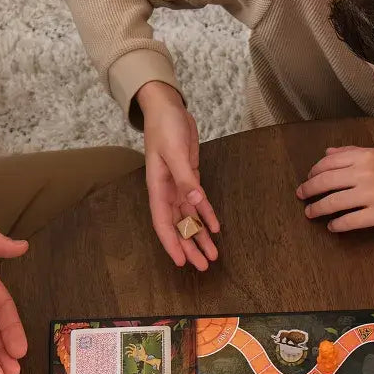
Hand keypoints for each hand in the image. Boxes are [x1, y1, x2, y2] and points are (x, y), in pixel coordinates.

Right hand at [137, 81, 219, 268]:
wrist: (167, 108)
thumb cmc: (164, 127)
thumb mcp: (174, 151)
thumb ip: (185, 178)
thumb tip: (195, 201)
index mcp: (157, 188)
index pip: (163, 223)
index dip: (172, 244)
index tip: (180, 262)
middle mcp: (166, 193)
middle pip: (177, 227)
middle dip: (189, 247)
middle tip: (203, 266)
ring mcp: (178, 187)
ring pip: (189, 219)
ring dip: (200, 237)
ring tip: (212, 255)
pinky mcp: (189, 179)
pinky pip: (199, 204)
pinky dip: (207, 216)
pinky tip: (216, 229)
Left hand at [297, 147, 373, 231]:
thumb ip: (353, 153)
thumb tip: (327, 153)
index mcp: (367, 156)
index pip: (329, 163)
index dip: (313, 173)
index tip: (307, 180)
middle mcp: (366, 173)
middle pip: (326, 182)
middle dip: (308, 190)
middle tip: (301, 197)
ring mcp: (372, 194)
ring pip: (333, 202)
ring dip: (317, 209)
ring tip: (310, 214)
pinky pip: (349, 221)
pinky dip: (336, 225)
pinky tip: (332, 227)